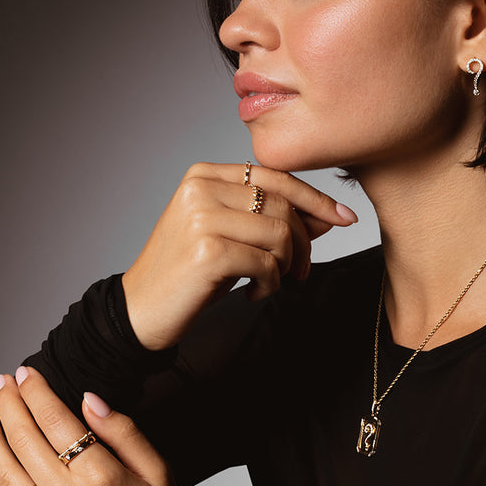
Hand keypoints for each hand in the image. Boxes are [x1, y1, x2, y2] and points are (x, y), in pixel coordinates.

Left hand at [0, 366, 181, 485]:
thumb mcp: (159, 472)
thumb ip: (124, 432)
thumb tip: (88, 399)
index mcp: (102, 478)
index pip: (56, 421)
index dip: (36, 392)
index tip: (25, 373)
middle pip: (24, 439)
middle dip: (9, 404)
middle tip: (2, 383)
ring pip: (3, 470)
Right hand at [122, 162, 357, 349]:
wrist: (141, 310)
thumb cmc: (187, 274)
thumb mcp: (231, 237)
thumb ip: (271, 220)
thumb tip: (327, 216)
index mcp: (205, 175)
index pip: (276, 177)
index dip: (315, 198)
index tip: (345, 218)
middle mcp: (201, 189)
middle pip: (282, 206)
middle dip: (303, 243)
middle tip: (299, 273)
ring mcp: (202, 217)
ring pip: (280, 234)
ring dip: (286, 267)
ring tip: (269, 283)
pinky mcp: (207, 251)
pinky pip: (267, 263)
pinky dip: (270, 284)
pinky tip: (252, 293)